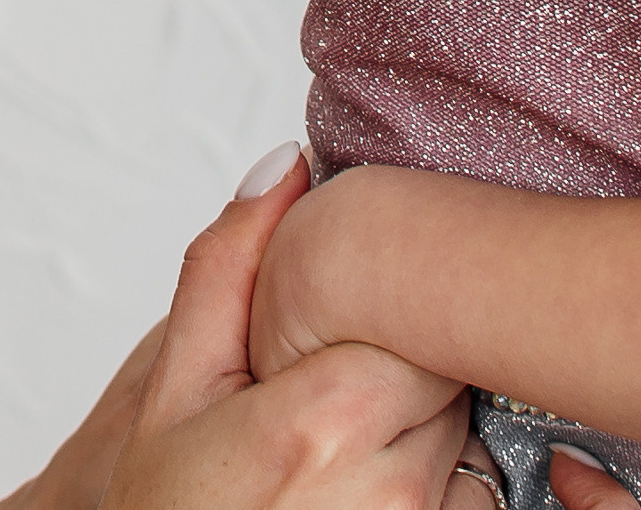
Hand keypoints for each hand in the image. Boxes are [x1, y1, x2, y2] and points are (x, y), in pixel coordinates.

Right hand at [99, 146, 471, 507]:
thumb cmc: (165, 505)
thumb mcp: (176, 381)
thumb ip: (229, 266)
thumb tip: (288, 165)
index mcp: (321, 419)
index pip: (423, 317)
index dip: (390, 310)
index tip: (349, 321)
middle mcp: (388, 487)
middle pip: (451, 375)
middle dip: (407, 365)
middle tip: (340, 381)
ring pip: (470, 441)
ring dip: (427, 431)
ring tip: (351, 446)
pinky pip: (475, 504)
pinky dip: (440, 490)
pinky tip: (369, 489)